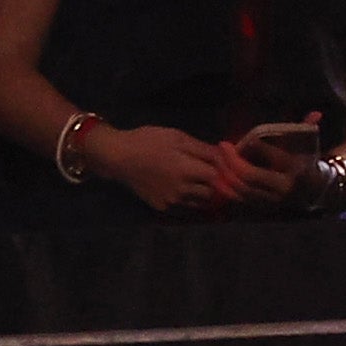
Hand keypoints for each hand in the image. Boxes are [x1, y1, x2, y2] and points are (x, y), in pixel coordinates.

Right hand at [92, 125, 227, 214]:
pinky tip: (186, 189)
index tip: (225, 164)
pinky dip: (191, 201)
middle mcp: (181, 191)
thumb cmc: (149, 142)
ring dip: (205, 194)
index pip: (218, 177)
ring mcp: (171, 202)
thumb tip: (227, 154)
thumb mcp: (178, 138)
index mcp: (187, 171)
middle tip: (213, 173)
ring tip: (201, 181)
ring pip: (200, 203)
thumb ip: (204, 149)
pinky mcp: (162, 208)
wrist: (118, 157)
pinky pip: (186, 208)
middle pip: (212, 193)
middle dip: (216, 184)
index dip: (224, 170)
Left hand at [212, 115, 317, 208]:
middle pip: (250, 177)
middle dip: (231, 162)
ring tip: (217, 158)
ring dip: (225, 174)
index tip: (234, 141)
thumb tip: (316, 114)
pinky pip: (238, 199)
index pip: (273, 158)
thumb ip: (308, 128)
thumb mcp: (310, 144)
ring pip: (241, 190)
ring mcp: (271, 200)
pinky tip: (218, 174)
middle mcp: (282, 188)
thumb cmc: (307, 161)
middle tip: (222, 147)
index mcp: (295, 170)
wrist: (314, 190)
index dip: (253, 149)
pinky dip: (225, 188)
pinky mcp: (261, 206)